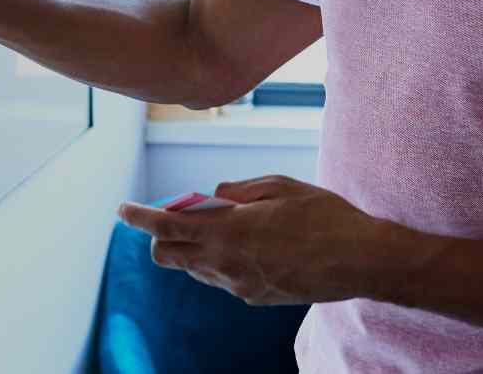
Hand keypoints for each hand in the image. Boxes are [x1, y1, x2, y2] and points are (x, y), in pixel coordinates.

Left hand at [116, 176, 389, 306]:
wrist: (359, 261)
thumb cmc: (324, 216)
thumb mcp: (281, 186)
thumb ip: (239, 190)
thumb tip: (213, 196)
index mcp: (229, 231)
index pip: (166, 227)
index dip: (139, 218)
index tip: (123, 210)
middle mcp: (226, 264)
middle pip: (168, 256)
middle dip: (162, 236)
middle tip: (182, 214)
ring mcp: (238, 286)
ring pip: (194, 268)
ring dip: (195, 247)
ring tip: (228, 225)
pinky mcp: (254, 297)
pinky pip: (222, 278)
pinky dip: (221, 260)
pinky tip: (251, 245)